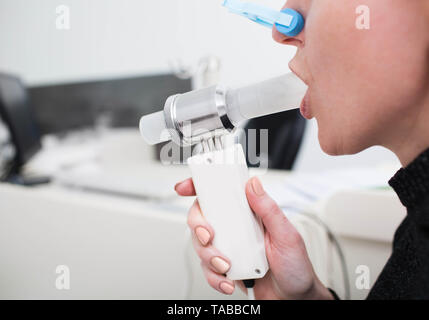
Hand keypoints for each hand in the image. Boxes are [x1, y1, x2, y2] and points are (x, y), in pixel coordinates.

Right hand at [175, 176, 333, 299]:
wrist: (294, 298)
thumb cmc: (295, 266)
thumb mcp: (286, 234)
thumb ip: (268, 209)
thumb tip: (253, 184)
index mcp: (249, 213)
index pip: (222, 193)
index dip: (200, 186)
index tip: (185, 187)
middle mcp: (235, 228)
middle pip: (201, 217)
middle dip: (198, 227)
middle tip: (209, 237)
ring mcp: (228, 247)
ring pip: (200, 244)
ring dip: (209, 256)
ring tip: (227, 266)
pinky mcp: (224, 267)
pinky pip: (207, 269)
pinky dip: (214, 277)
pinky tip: (228, 280)